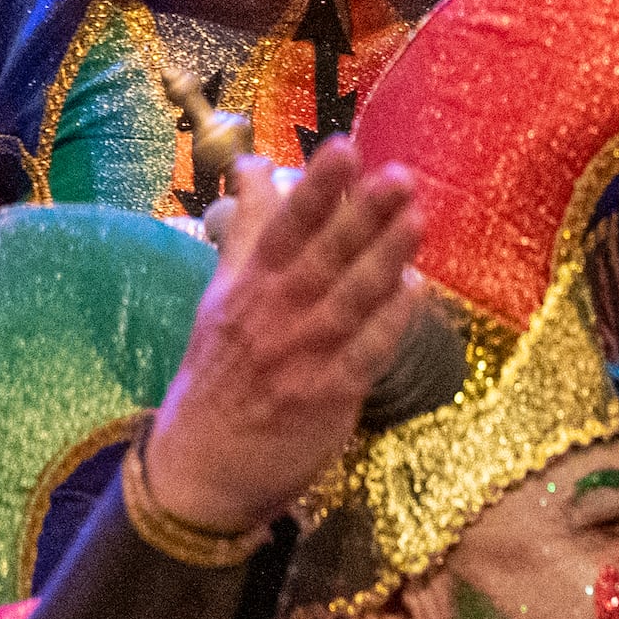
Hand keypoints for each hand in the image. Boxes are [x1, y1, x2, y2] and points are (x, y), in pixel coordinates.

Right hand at [137, 139, 427, 534]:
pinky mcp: (326, 397)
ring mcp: (301, 357)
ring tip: (416, 218)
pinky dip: (390, 322)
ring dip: (384, 259)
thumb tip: (254, 164)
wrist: (200, 469)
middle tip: (398, 176)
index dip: (315, 190)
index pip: (283, 228)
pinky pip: (365, 353)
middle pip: (322, 257)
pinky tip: (417, 289)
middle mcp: (274, 315)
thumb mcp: (221, 297)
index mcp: (247, 287)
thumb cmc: (219, 372)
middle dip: (361, 215)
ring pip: (349, 299)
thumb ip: (247, 231)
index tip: (343, 149)